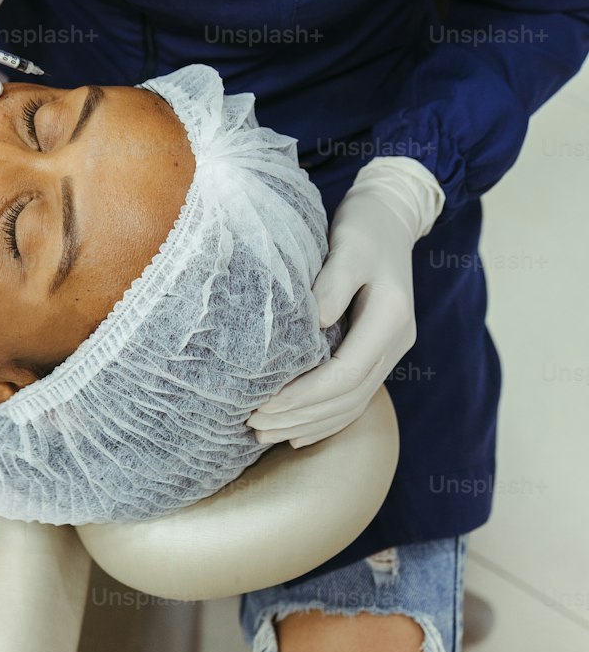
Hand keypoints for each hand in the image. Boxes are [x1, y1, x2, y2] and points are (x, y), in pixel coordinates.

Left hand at [246, 158, 443, 447]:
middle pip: (348, 397)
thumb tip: (313, 322)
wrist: (391, 216)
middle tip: (254, 426)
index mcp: (391, 318)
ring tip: (266, 434)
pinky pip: (355, 394)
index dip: (304, 396)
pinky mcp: (380, 349)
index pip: (345, 374)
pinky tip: (298, 432)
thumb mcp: (347, 246)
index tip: (263, 404)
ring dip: (311, 423)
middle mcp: (397, 341)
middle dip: (301, 417)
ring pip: (353, 402)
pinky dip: (327, 416)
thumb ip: (332, 283)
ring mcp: (392, 348)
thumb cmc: (364, 227)